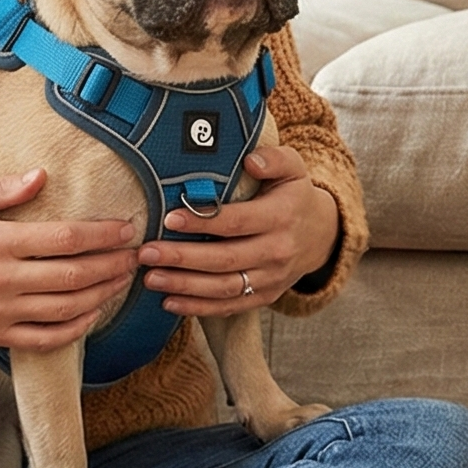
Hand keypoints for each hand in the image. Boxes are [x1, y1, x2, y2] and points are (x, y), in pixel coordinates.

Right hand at [0, 169, 139, 350]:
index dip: (102, 234)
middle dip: (112, 264)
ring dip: (103, 294)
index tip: (126, 228)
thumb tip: (41, 175)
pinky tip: (93, 313)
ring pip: (67, 308)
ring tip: (123, 280)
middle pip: (74, 274)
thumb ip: (3, 191)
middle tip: (136, 255)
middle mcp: (1, 280)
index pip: (65, 238)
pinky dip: (76, 329)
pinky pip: (46, 338)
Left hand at [137, 143, 338, 316]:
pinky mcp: (264, 297)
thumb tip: (251, 161)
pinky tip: (169, 302)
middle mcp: (278, 251)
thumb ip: (274, 159)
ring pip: (224, 287)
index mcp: (282, 217)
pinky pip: (229, 307)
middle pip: (225, 259)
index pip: (237, 222)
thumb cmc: (293, 196)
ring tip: (151, 278)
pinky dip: (198, 308)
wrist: (321, 235)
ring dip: (184, 286)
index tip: (169, 218)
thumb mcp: (293, 169)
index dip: (203, 222)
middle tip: (147, 253)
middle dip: (182, 258)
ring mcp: (271, 279)